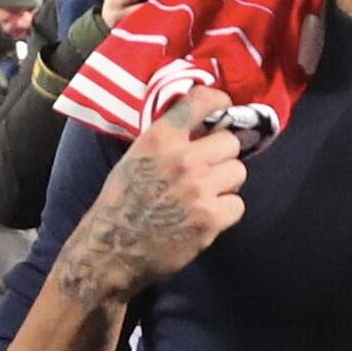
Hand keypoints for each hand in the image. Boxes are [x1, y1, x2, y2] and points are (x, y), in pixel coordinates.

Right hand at [50, 83, 252, 305]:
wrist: (112, 249)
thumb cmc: (122, 202)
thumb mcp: (136, 156)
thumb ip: (168, 139)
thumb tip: (203, 126)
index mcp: (160, 138)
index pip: (202, 101)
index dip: (220, 102)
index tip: (225, 109)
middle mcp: (183, 158)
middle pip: (231, 142)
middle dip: (222, 156)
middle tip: (208, 170)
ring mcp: (199, 189)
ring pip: (238, 172)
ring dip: (226, 184)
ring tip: (206, 195)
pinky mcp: (209, 218)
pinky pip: (238, 205)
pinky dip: (225, 213)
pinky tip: (205, 217)